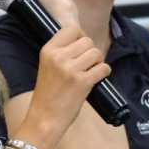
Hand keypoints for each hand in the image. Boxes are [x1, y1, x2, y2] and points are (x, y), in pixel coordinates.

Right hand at [26, 25, 110, 143]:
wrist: (44, 119)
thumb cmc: (48, 95)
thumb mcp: (47, 66)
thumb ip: (62, 52)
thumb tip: (83, 40)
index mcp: (48, 50)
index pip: (71, 29)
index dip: (81, 36)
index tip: (82, 47)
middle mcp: (59, 57)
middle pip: (87, 41)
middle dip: (91, 51)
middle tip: (87, 64)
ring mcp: (71, 69)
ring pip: (97, 53)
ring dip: (98, 62)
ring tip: (90, 72)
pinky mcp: (83, 82)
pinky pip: (104, 68)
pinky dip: (104, 73)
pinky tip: (96, 79)